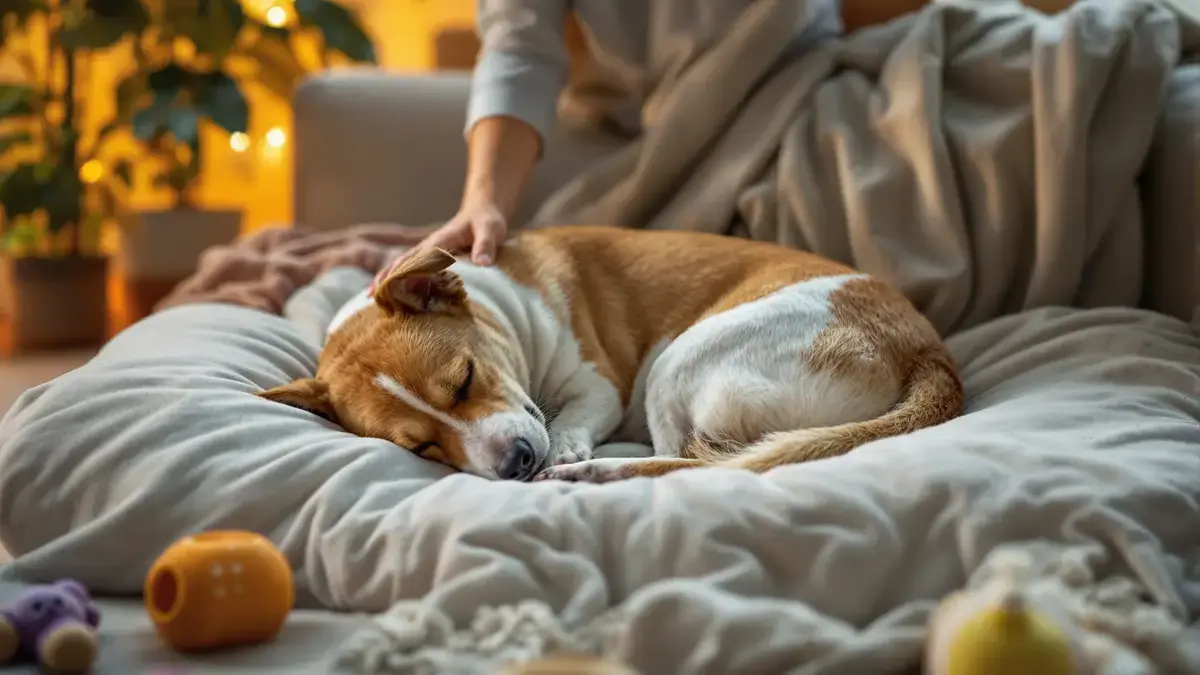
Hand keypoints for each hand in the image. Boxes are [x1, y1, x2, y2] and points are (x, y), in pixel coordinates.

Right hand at [371, 200, 506, 289]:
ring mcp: (428, 252)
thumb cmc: (487, 221)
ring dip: (387, 279)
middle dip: (385, 277)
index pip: (417, 259)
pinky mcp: (432, 258)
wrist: (483, 211)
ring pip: (402, 265)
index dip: (404, 273)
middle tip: (370, 295)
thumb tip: (482, 264)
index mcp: (439, 242)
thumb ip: (486, 245)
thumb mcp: (491, 230)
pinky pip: (412, 270)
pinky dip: (400, 280)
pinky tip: (393, 293)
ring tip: (371, 297)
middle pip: (401, 262)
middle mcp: (428, 247)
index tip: (391, 287)